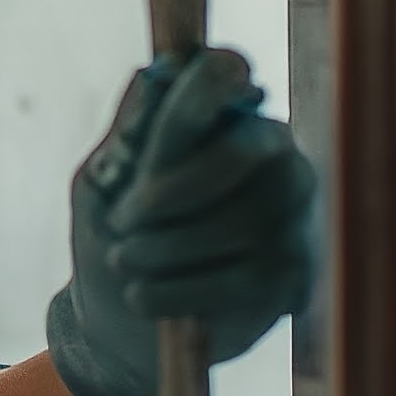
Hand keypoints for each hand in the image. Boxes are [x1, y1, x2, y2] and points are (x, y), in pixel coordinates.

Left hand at [46, 49, 318, 395]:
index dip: (196, 90)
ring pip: (246, 220)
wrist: (122, 321)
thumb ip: (127, 133)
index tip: (154, 127)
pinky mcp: (295, 274)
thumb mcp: (100, 182)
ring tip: (125, 262)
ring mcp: (293, 212)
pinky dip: (182, 290)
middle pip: (241, 149)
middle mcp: (272, 151)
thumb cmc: (114, 233)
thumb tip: (153, 74)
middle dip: (170, 188)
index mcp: (219, 113)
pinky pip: (246, 277)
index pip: (223, 74)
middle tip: (121, 220)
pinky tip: (143, 297)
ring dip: (169, 246)